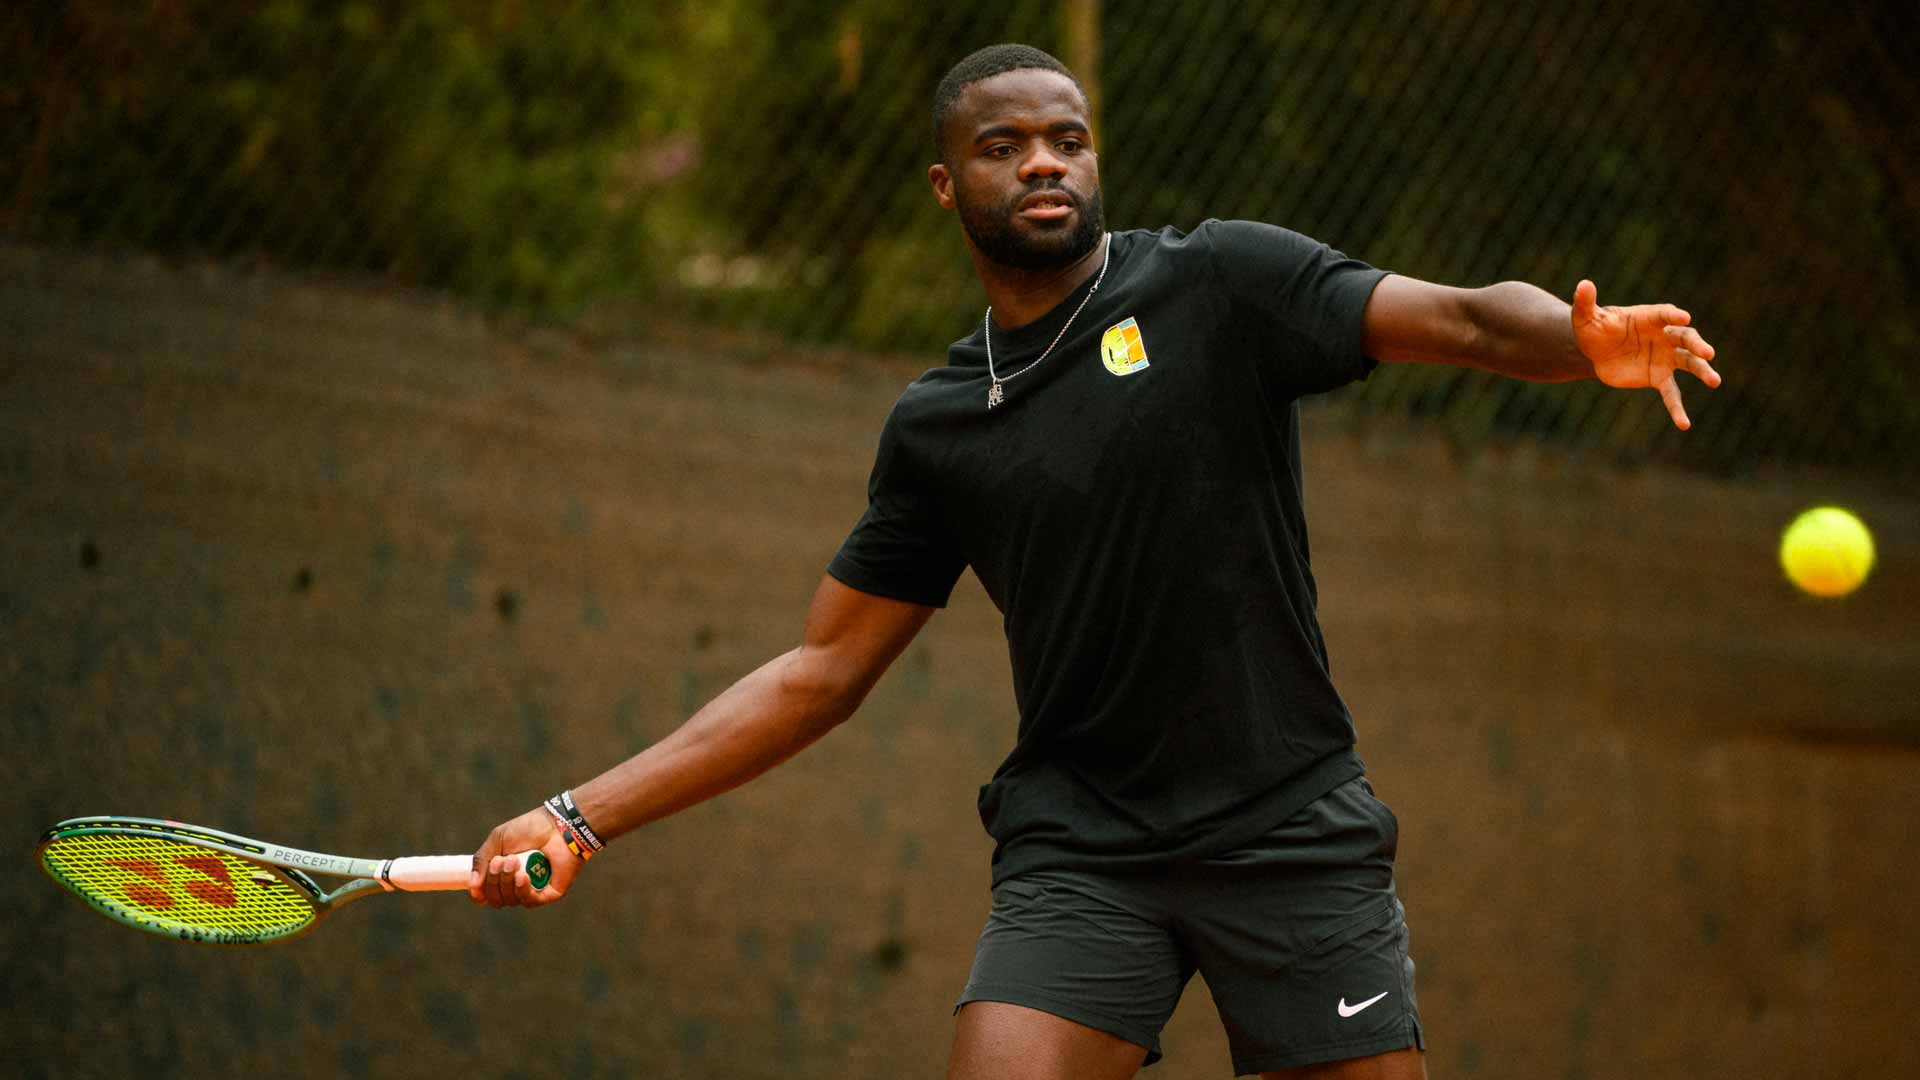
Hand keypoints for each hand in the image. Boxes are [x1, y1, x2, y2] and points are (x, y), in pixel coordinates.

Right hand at [467, 805, 584, 907]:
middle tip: (501, 860)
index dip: (479, 893)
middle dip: (493, 881)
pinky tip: (522, 876)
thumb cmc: (529, 828)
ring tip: (515, 860)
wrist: (559, 825)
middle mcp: (516, 885)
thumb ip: (481, 861)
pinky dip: (522, 890)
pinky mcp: (548, 893)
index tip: (476, 884)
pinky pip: (529, 901)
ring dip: (508, 881)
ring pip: (510, 900)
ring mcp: (532, 890)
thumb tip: (472, 886)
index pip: (486, 894)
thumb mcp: (497, 840)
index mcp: (503, 874)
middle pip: (495, 899)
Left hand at [1572, 279, 1721, 429]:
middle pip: (1686, 338)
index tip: (1684, 317)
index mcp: (1650, 317)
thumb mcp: (1587, 318)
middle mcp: (1664, 336)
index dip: (1674, 316)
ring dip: (1702, 370)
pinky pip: (1671, 393)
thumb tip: (1583, 284)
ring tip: (1715, 381)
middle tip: (1708, 353)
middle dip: (1697, 345)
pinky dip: (1677, 408)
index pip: (1666, 314)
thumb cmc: (1595, 329)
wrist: (1596, 352)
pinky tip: (1684, 424)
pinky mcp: (1659, 377)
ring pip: (1689, 363)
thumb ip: (1586, 303)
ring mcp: (1665, 357)